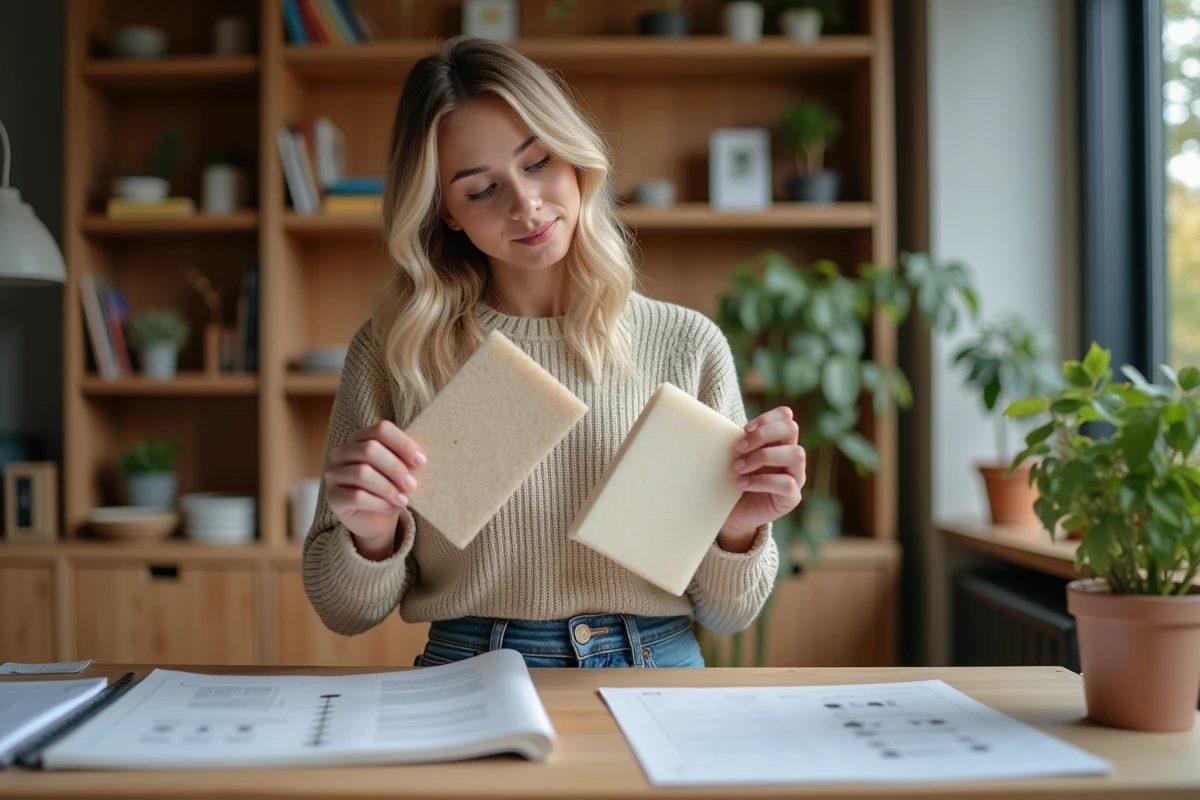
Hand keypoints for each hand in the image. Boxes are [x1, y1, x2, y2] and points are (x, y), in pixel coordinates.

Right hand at [325, 421, 426, 556]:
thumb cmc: (391, 488)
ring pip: (362, 473)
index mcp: (361, 438)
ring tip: (403, 499)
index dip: (402, 444)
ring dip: (388, 488)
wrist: (377, 520)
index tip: (421, 461)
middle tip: (412, 485)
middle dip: (395, 468)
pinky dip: (378, 502)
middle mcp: (342, 452)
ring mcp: (333, 473)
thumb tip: (420, 458)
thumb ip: (407, 460)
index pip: (381, 430)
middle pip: (369, 450)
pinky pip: (356, 496)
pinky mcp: (332, 497)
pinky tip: (389, 508)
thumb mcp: (402, 472)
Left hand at [718, 407, 805, 551]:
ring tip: (739, 467)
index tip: (744, 429)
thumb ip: (740, 440)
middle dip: (763, 434)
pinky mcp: (792, 498)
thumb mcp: (735, 456)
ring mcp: (796, 476)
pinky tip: (742, 484)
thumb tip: (720, 425)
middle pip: (792, 428)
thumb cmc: (733, 479)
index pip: (786, 416)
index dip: (766, 418)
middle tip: (739, 447)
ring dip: (763, 457)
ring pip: (796, 454)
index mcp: (780, 441)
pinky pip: (787, 483)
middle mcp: (791, 455)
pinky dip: (761, 481)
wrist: (732, 513)